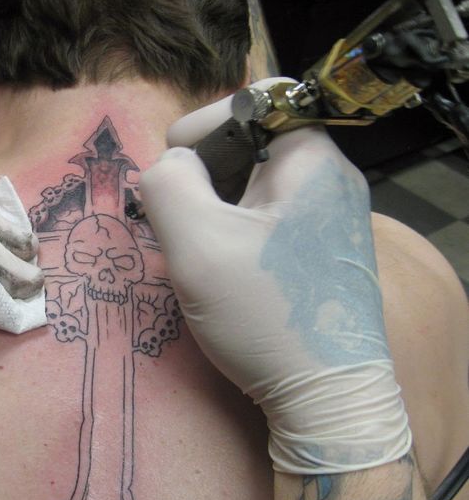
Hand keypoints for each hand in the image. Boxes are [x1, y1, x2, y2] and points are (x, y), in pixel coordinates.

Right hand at [139, 85, 409, 473]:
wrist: (327, 399)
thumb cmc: (263, 315)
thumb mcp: (197, 243)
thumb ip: (167, 183)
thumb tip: (172, 166)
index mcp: (313, 161)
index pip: (258, 100)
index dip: (205, 122)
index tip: (173, 168)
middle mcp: (332, 181)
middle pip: (256, 142)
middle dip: (205, 172)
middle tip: (179, 217)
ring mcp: (333, 220)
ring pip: (259, 184)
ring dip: (217, 205)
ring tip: (197, 249)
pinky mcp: (325, 254)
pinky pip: (271, 218)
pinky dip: (237, 231)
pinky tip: (225, 270)